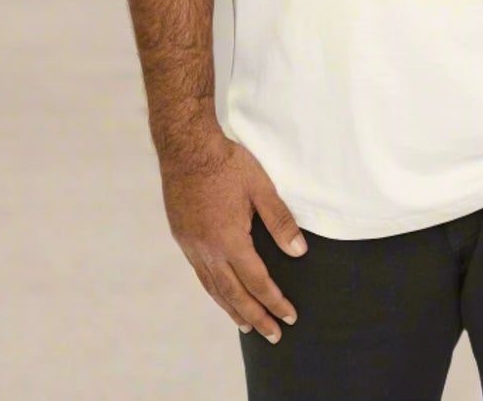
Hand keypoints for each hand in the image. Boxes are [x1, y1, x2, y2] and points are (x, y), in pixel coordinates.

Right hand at [159, 126, 307, 343]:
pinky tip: (221, 293)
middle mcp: (208, 250)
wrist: (186, 147)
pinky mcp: (182, 237)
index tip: (289, 317)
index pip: (257, 281)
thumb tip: (299, 251)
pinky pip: (200, 274)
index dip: (274, 301)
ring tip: (247, 324)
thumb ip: (280, 221)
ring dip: (232, 308)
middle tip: (273, 335)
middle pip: (235, 293)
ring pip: (214, 287)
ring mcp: (192, 245)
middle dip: (256, 316)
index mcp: (229, 240)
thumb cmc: (227, 164)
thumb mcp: (261, 188)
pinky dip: (214, 290)